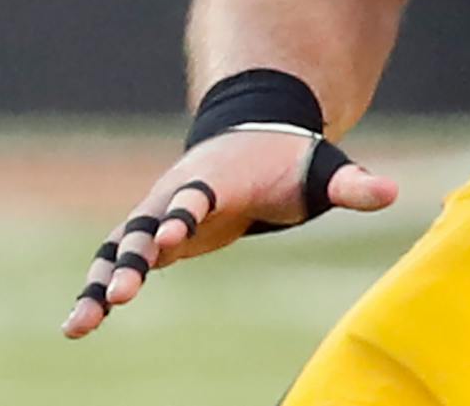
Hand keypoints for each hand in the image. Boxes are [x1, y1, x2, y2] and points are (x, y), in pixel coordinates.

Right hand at [61, 128, 396, 338]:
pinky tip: (78, 325)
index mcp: (218, 179)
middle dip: (134, 258)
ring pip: (121, 250)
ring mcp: (159, 217)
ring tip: (79, 325)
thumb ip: (351, 185)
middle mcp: (178, 196)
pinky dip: (98, 291)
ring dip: (102, 283)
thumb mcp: (322, 172)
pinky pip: (118, 265)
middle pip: (147, 225)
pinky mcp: (154, 240)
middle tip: (120, 292)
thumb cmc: (291, 164)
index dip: (184, 213)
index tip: (168, 235)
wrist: (252, 143)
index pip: (197, 197)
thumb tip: (391, 193)